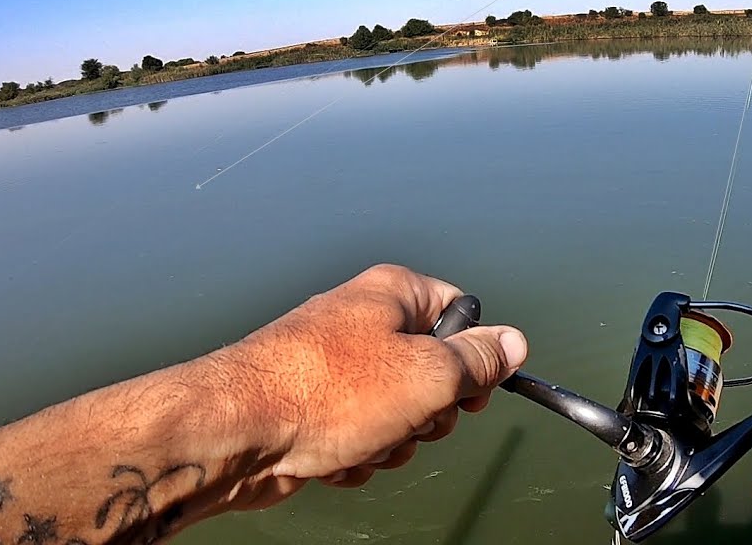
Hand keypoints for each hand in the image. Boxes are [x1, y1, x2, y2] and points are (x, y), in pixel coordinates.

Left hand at [220, 264, 526, 506]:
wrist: (237, 433)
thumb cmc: (327, 391)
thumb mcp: (427, 375)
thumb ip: (478, 361)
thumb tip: (515, 343)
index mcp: (393, 295)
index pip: (460, 313)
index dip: (475, 356)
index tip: (473, 392)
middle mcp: (364, 323)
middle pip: (434, 372)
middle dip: (429, 412)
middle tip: (410, 419)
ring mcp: (337, 369)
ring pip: (400, 414)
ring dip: (393, 441)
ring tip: (362, 440)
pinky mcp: (316, 410)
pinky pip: (362, 437)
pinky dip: (357, 455)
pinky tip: (334, 456)